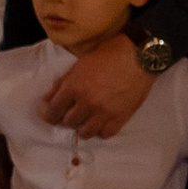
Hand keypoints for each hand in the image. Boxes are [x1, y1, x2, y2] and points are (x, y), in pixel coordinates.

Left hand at [43, 31, 157, 139]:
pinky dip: (101, 130)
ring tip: (85, 121)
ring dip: (83, 127)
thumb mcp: (80, 64)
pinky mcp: (121, 118)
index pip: (53, 110)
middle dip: (67, 118)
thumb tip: (47, 98)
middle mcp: (87, 103)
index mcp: (73, 87)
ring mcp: (104, 113)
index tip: (50, 114)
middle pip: (68, 122)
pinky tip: (101, 122)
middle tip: (70, 113)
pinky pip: (105, 134)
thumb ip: (63, 83)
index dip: (49, 114)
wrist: (139, 56)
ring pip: (85, 132)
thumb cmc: (108, 54)